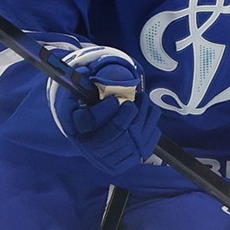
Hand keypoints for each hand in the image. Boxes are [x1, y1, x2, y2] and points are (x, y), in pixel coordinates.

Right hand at [45, 43, 162, 174]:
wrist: (96, 141)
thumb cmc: (88, 113)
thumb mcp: (78, 100)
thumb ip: (81, 85)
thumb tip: (86, 69)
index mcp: (78, 131)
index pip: (90, 122)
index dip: (104, 111)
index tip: (114, 99)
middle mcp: (94, 150)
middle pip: (116, 132)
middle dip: (131, 112)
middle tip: (138, 97)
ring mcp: (114, 159)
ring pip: (135, 136)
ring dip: (144, 113)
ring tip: (143, 99)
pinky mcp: (131, 160)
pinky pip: (148, 142)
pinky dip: (151, 124)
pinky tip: (146, 113)